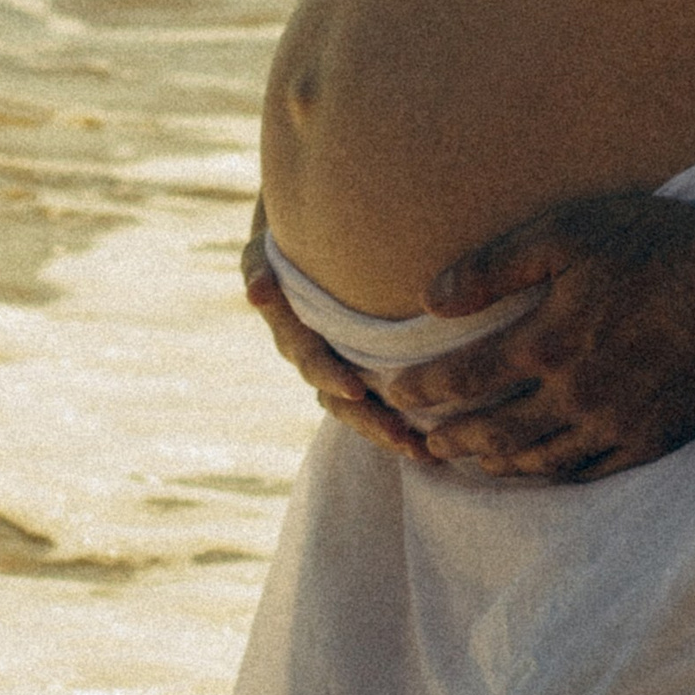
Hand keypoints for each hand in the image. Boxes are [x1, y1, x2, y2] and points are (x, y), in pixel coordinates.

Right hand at [242, 209, 435, 464]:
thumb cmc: (286, 242)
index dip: (331, 377)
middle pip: (343, 404)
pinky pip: (383, 405)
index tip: (356, 390)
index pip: (313, 364)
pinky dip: (405, 423)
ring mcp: (340, 371)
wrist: (304, 247)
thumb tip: (257, 292)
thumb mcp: (265, 252)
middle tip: (407, 441)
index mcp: (294, 338)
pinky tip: (437, 439)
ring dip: (391, 434)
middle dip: (373, 424)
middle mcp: (316, 363)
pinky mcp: (366, 372)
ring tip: (427, 452)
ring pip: (364, 414)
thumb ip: (260, 270)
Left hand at [374, 186, 694, 481]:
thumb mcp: (569, 231)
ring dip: (493, 464)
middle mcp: (575, 395)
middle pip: (493, 431)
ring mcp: (616, 425)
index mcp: (548, 342)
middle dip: (449, 437)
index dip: (421, 391)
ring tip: (466, 462)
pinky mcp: (653, 440)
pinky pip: (589, 473)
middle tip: (419, 442)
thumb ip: (495, 266)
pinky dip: (551, 476)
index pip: (463, 380)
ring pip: (537, 461)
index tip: (392, 395)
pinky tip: (536, 471)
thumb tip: (430, 297)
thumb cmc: (658, 243)